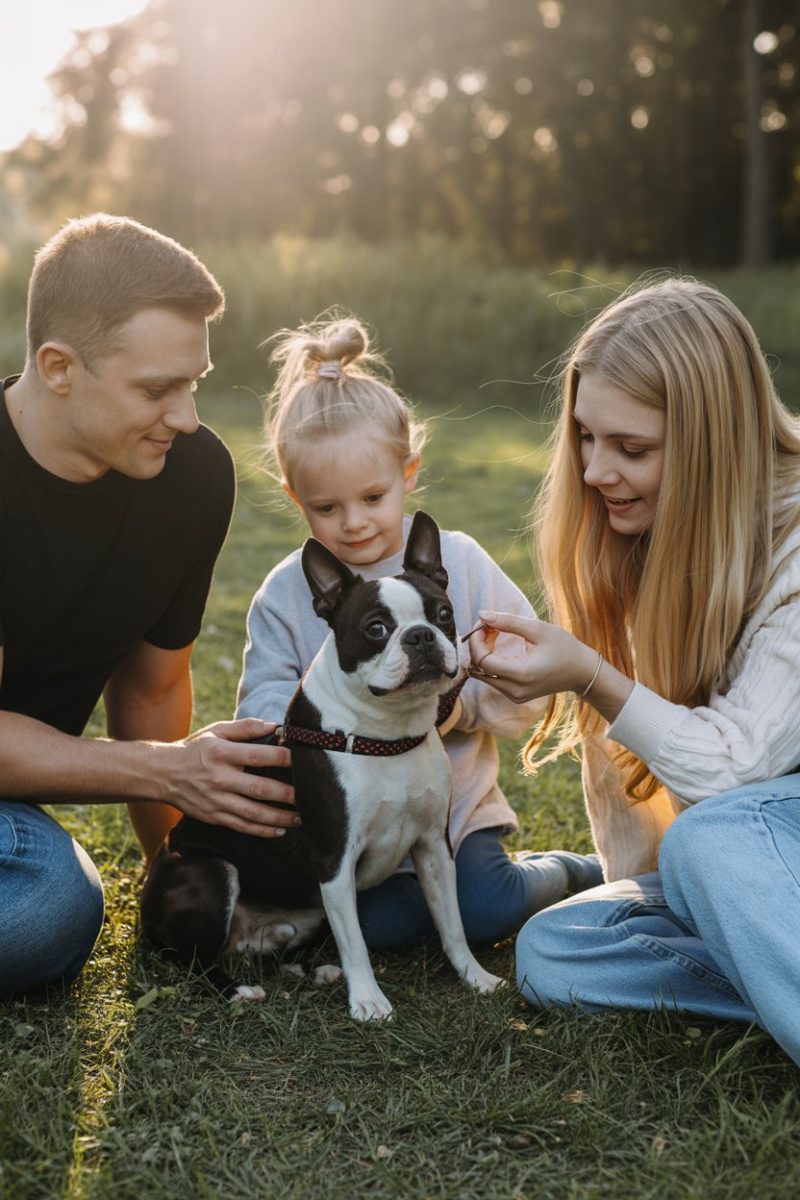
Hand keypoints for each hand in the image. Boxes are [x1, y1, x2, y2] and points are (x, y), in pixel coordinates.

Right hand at [160, 717, 298, 836]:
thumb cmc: (195, 749)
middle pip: (259, 788)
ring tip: (300, 818)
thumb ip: (246, 728)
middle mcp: (219, 778)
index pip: (258, 755)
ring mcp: (215, 800)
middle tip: (309, 796)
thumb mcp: (216, 731)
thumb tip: (275, 725)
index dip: (283, 758)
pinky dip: (262, 830)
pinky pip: (241, 826)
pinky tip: (279, 831)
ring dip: (279, 818)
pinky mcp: (213, 816)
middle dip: (287, 794)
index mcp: (221, 753)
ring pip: (253, 813)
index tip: (303, 760)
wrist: (162, 773)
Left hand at [468, 610, 598, 702]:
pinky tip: (498, 645)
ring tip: (495, 633)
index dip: (476, 640)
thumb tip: (482, 614)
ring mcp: (514, 696)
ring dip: (483, 653)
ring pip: (483, 675)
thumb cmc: (564, 647)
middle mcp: (515, 690)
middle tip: (488, 625)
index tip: (482, 622)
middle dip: (477, 645)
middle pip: (479, 669)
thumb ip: (508, 622)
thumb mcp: (537, 629)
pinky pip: (493, 679)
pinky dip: (491, 662)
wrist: (582, 672)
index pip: (483, 660)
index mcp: (521, 674)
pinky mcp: (515, 696)